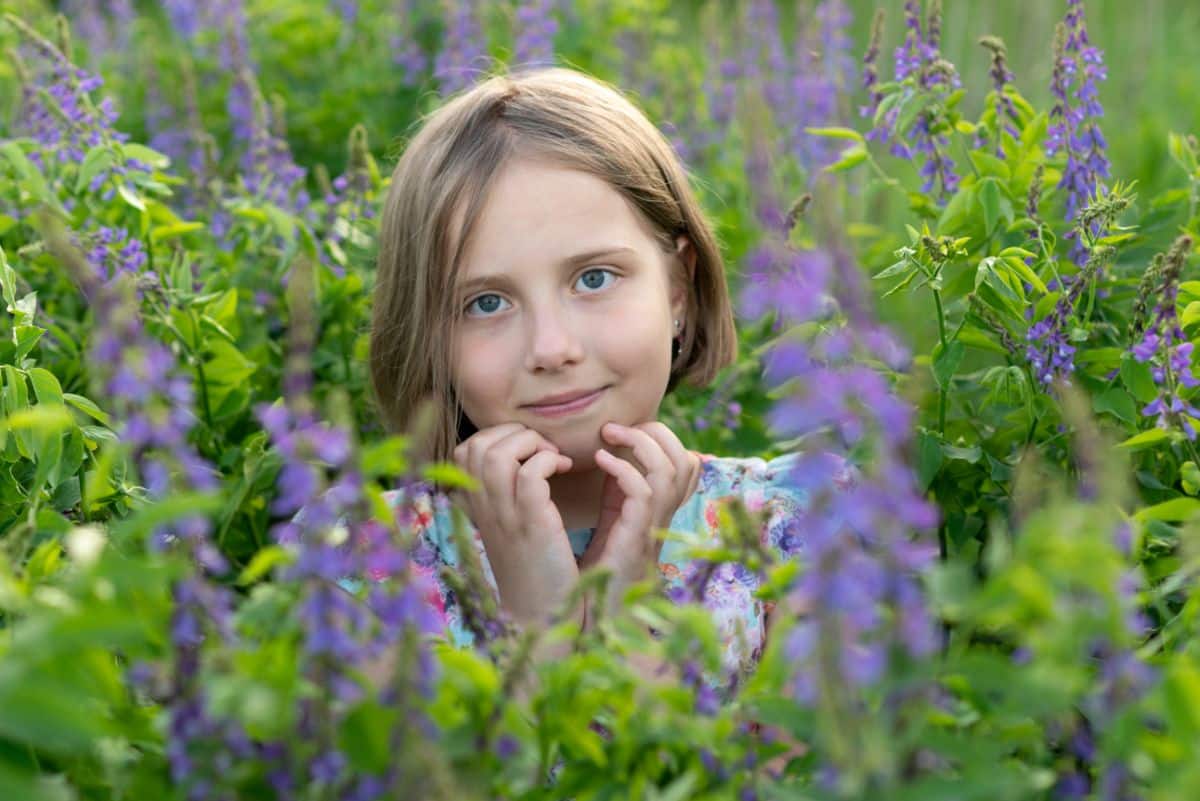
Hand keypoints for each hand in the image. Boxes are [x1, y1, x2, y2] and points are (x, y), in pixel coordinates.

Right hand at [451, 423, 579, 627]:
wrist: (543, 618)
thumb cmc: (536, 572)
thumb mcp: (511, 531)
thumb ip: (507, 499)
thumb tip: (524, 467)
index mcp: (477, 508)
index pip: (464, 451)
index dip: (497, 438)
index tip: (529, 453)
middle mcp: (483, 510)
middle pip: (476, 445)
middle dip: (515, 434)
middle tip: (545, 451)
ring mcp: (504, 517)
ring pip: (496, 453)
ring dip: (530, 443)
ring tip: (554, 458)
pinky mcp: (531, 525)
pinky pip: (529, 474)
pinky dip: (548, 461)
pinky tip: (566, 470)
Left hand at [579, 422, 697, 593]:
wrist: (593, 614)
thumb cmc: (598, 570)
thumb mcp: (612, 520)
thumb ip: (617, 490)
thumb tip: (610, 453)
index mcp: (660, 508)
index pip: (684, 461)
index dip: (661, 437)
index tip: (622, 432)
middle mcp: (664, 515)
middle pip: (685, 459)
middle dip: (654, 432)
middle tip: (613, 429)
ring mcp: (654, 525)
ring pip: (670, 469)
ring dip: (640, 443)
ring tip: (607, 436)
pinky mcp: (636, 536)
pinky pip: (644, 491)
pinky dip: (623, 468)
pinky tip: (599, 461)